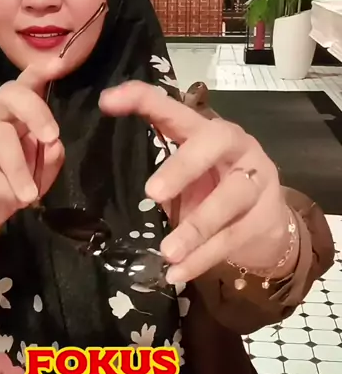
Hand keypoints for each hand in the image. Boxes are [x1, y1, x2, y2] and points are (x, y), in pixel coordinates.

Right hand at [0, 58, 65, 244]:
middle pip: (8, 94)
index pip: (25, 85)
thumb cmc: (13, 185)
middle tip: (52, 136)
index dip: (40, 73)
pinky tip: (13, 203)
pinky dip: (7, 190)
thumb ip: (50, 159)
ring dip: (19, 168)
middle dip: (34, 109)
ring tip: (31, 196)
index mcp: (15, 116)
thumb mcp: (40, 172)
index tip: (58, 65)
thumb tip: (55, 146)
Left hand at [99, 81, 293, 284]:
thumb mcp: (184, 176)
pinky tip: (178, 273)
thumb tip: (105, 184)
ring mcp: (256, 180)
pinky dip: (202, 259)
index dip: (142, 100)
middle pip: (214, 142)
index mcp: (206, 130)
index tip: (107, 101)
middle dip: (183, 166)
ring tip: (168, 252)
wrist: (268, 224)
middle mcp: (235, 146)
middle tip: (152, 194)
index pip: (173, 108)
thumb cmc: (213, 190)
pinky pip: (232, 238)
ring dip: (196, 227)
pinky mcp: (264, 217)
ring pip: (229, 198)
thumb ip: (157, 172)